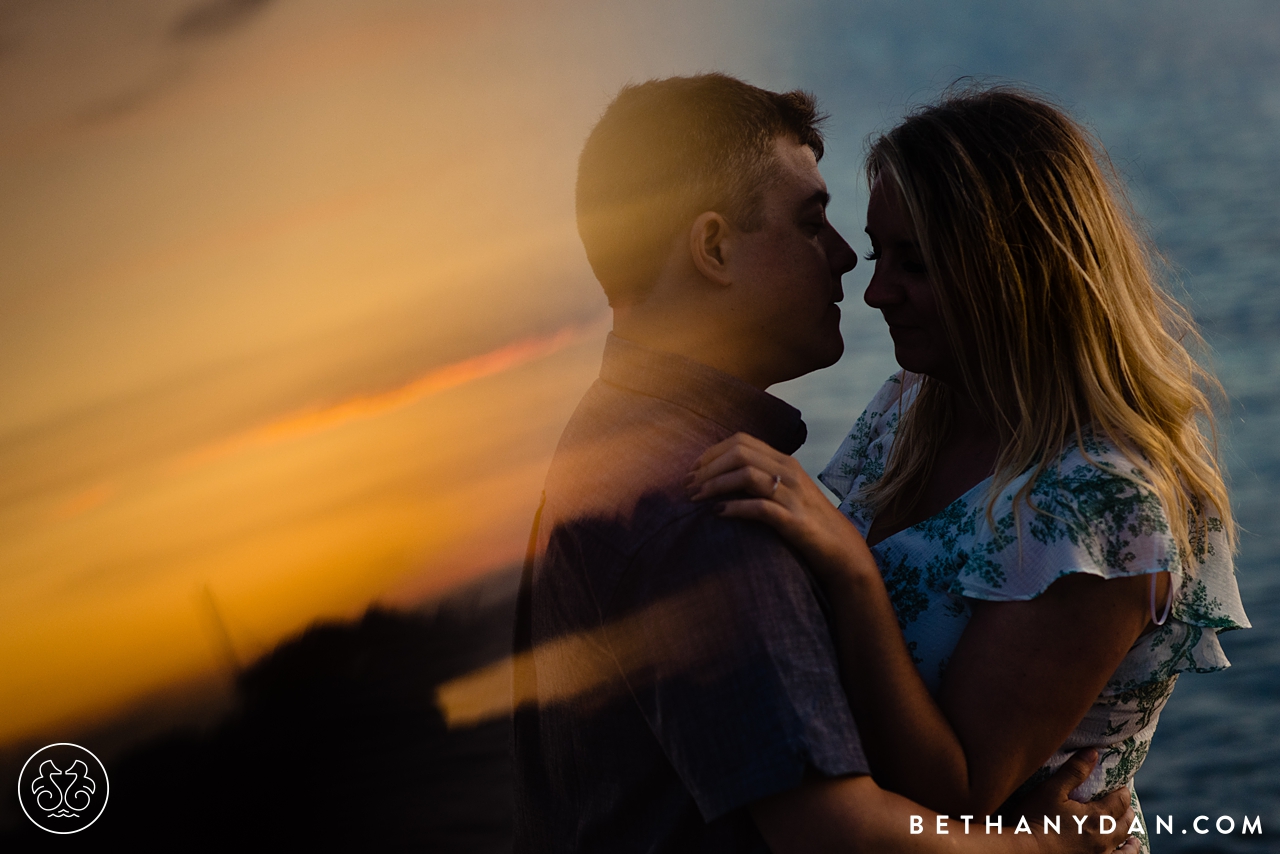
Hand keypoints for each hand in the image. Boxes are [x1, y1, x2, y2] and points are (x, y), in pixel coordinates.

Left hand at [686, 432, 876, 587]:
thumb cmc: (807, 521)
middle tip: (687, 486)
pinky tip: (718, 513)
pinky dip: (734, 507)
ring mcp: (792, 495)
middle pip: (739, 453)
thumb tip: (722, 477)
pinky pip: (759, 507)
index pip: (742, 441)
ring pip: (746, 475)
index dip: (712, 453)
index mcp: (784, 462)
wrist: (841, 549)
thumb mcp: (784, 492)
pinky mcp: (794, 520)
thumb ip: (760, 479)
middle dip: (708, 468)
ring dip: (714, 485)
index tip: (693, 470)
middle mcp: (788, 472)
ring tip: (695, 499)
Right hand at [1020, 749, 1138, 853]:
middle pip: (1125, 823)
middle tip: (1124, 805)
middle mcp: (1104, 838)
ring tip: (1132, 836)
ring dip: (1129, 837)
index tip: (1121, 786)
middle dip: (1127, 812)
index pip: (1119, 802)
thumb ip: (1074, 771)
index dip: (1122, 792)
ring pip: (1125, 848)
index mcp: (1097, 817)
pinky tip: (1124, 852)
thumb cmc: (1035, 818)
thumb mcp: (1051, 789)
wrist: (1024, 851)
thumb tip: (1093, 752)